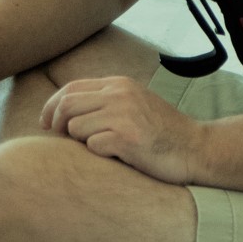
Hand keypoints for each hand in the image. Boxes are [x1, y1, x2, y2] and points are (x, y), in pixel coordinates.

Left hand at [40, 76, 200, 185]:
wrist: (198, 149)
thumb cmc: (161, 133)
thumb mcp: (133, 104)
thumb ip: (104, 101)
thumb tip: (61, 112)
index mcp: (119, 84)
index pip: (70, 89)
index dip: (51, 107)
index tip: (44, 123)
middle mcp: (120, 94)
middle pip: (66, 106)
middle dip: (56, 125)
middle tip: (59, 141)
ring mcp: (124, 115)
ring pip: (75, 128)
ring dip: (81, 143)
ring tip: (103, 149)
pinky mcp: (127, 138)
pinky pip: (92, 147)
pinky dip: (99, 155)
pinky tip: (117, 157)